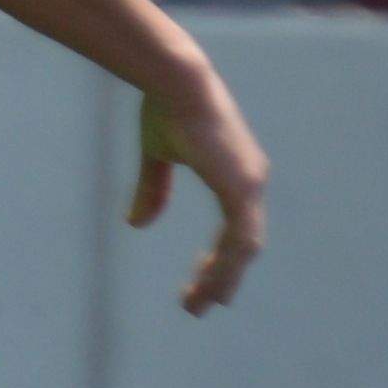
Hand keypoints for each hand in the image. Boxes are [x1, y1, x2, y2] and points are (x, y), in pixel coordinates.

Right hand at [133, 66, 266, 313]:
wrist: (177, 83)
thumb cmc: (166, 107)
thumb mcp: (156, 155)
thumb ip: (153, 190)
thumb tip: (137, 224)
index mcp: (235, 172)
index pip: (235, 226)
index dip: (220, 257)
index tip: (201, 278)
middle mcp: (250, 180)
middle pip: (244, 244)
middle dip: (222, 276)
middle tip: (201, 304)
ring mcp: (250, 185)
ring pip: (243, 249)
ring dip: (222, 279)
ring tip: (199, 304)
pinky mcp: (241, 188)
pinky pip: (239, 240)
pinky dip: (225, 266)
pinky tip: (208, 285)